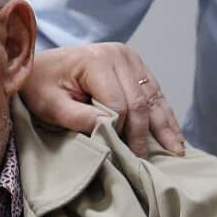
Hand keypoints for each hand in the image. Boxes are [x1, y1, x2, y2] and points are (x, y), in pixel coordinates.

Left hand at [23, 44, 183, 157]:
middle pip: (139, 101)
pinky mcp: (135, 65)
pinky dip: (162, 115)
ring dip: (164, 126)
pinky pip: (154, 92)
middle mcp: (119, 54)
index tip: (117, 155)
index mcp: (97, 60)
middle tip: (147, 162)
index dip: (118, 131)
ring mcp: (130, 58)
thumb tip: (107, 129)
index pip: (118, 104)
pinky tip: (173, 134)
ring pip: (153, 97)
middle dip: (143, 134)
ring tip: (176, 151)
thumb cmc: (40, 86)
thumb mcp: (50, 105)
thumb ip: (77, 116)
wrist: (39, 66)